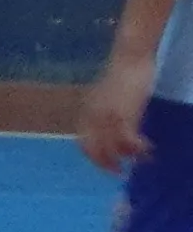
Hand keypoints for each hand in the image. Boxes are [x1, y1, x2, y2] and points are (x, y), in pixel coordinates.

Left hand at [82, 55, 157, 174]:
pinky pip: (127, 141)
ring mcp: (107, 117)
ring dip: (128, 157)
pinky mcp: (123, 115)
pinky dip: (137, 149)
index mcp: (86, 113)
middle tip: (120, 172)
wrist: (130, 58)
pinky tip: (148, 149)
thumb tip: (113, 131)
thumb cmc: (122, 75)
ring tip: (143, 160)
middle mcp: (92, 118)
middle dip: (107, 164)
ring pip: (112, 148)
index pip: (84, 143)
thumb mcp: (108, 98)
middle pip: (94, 150)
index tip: (106, 164)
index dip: (94, 157)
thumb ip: (105, 113)